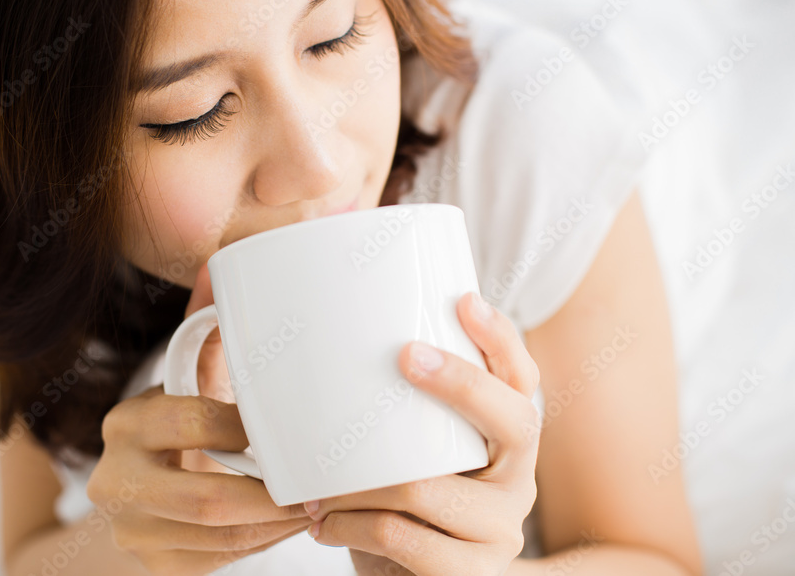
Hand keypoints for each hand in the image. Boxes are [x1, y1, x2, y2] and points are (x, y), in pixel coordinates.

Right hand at [86, 263, 313, 574]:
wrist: (138, 486)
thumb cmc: (182, 420)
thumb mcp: (188, 377)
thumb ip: (207, 330)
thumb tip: (218, 267)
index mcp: (124, 422)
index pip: (191, 423)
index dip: (247, 430)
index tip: (292, 429)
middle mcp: (114, 478)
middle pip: (205, 497)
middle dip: (275, 495)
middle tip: (321, 485)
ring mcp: (130, 528)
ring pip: (219, 536)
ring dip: (278, 524)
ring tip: (318, 504)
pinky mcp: (152, 564)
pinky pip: (218, 561)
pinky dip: (263, 544)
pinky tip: (289, 524)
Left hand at [304, 292, 541, 575]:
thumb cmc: (403, 509)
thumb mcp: (409, 455)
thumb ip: (395, 410)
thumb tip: (324, 338)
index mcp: (506, 440)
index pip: (522, 379)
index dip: (501, 338)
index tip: (464, 300)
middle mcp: (518, 481)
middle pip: (513, 419)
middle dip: (459, 381)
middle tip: (403, 356)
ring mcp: (501, 532)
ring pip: (431, 487)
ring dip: (360, 483)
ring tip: (318, 483)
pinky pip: (404, 540)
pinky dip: (351, 526)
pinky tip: (322, 522)